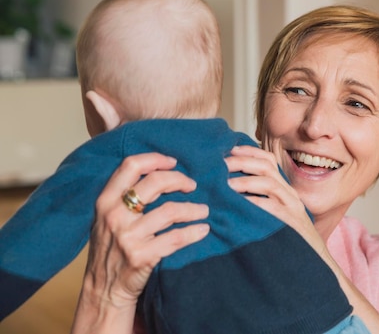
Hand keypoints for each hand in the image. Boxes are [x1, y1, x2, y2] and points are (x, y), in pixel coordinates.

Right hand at [72, 153, 208, 333]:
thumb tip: (159, 170)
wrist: (104, 290)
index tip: (173, 162)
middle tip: (192, 185)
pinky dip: (194, 232)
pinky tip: (203, 230)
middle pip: (155, 182)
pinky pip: (177, 238)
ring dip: (194, 209)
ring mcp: (128, 236)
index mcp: (105, 201)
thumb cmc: (110, 248)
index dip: (156, 159)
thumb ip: (123, 196)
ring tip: (203, 210)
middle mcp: (115, 215)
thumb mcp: (106, 217)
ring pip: (171, 210)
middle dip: (180, 180)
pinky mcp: (142, 256)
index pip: (131, 165)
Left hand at [224, 145, 326, 253]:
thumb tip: (229, 190)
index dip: (249, 151)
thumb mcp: (274, 216)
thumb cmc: (288, 241)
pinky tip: (238, 204)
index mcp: (285, 190)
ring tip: (225, 185)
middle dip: (242, 161)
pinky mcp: (292, 223)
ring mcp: (292, 207)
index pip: (269, 160)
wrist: (313, 263)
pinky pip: (271, 207)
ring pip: (269, 183)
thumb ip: (260, 201)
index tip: (229, 149)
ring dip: (245, 181)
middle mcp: (290, 194)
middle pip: (267, 167)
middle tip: (221, 164)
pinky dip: (253, 203)